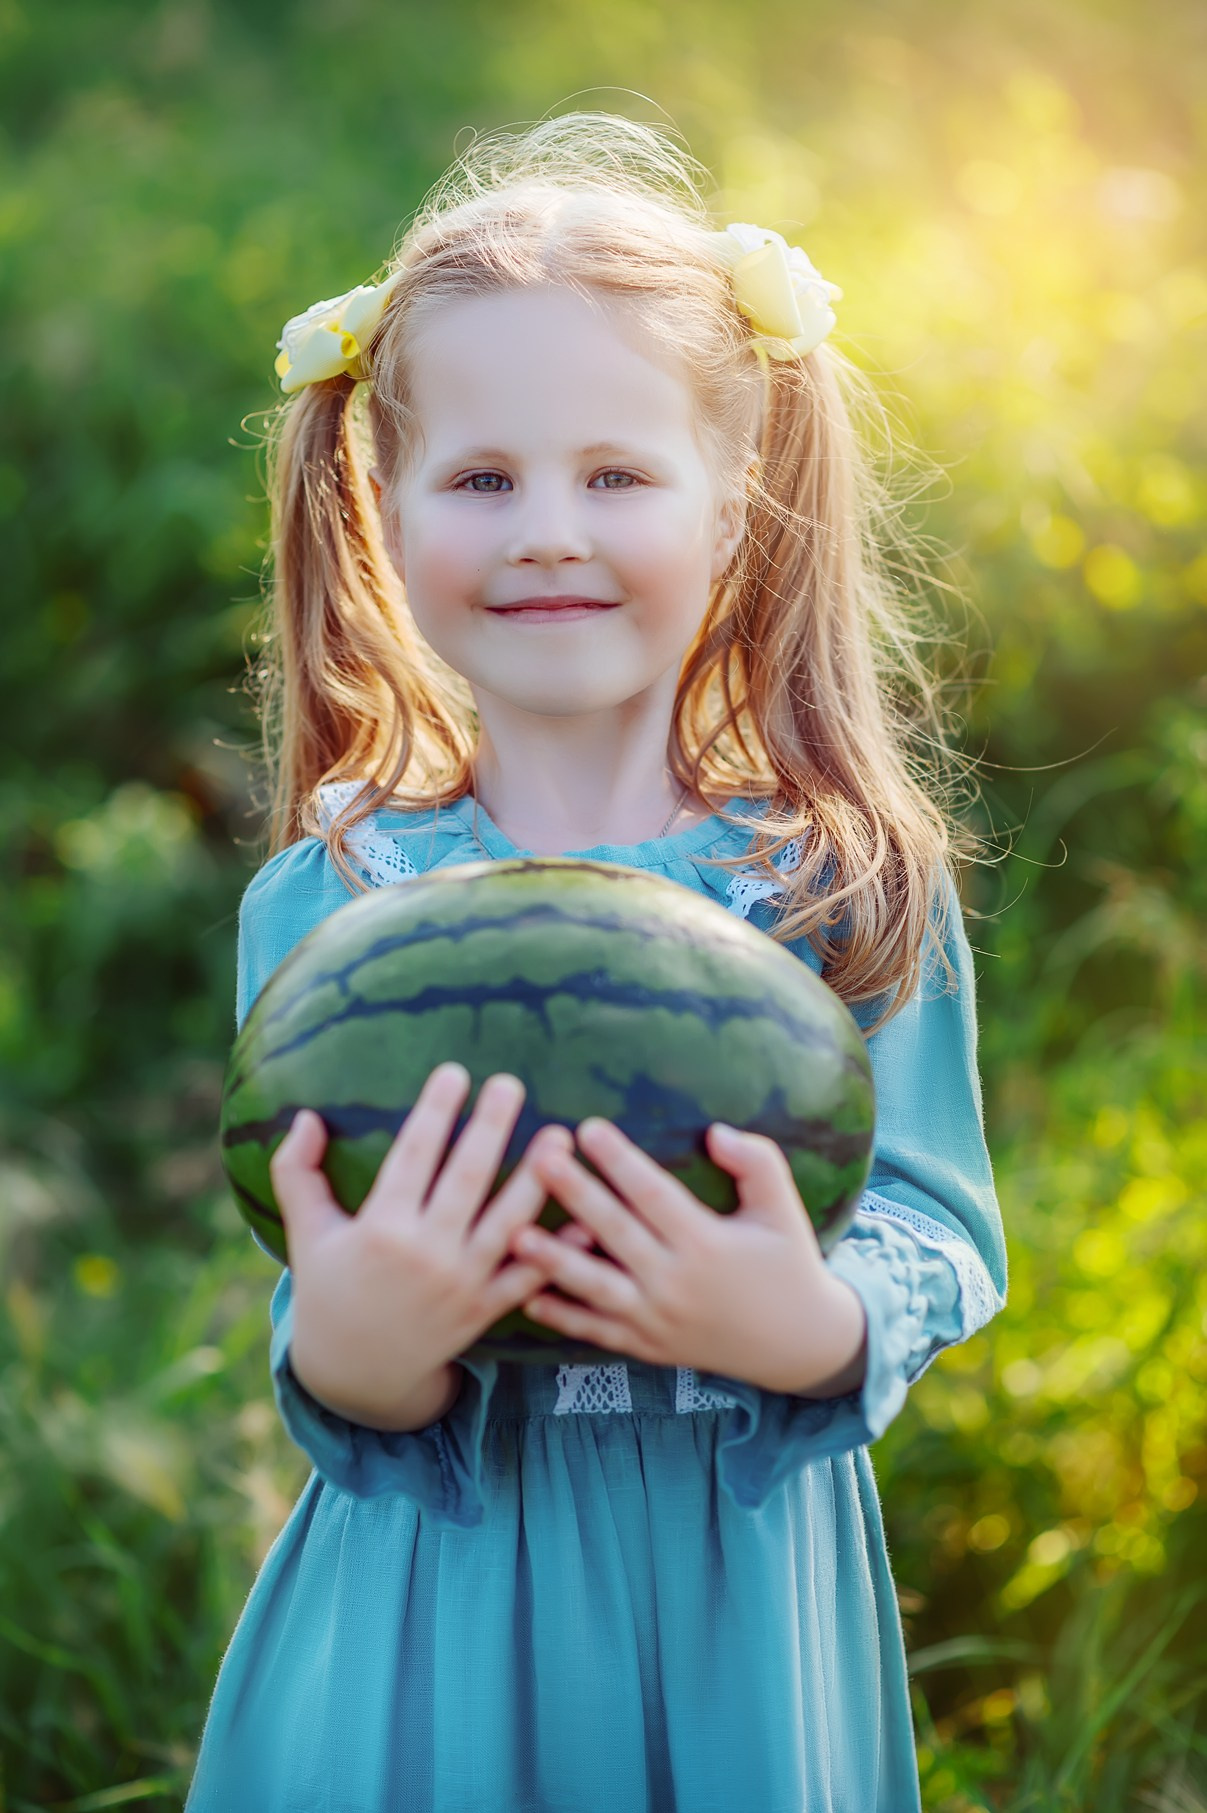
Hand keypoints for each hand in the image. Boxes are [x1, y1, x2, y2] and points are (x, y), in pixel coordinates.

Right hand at [269, 1064, 571, 1419]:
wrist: (356, 1372)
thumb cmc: (330, 1290)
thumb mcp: (306, 1234)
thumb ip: (297, 1174)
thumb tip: (304, 1116)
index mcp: (381, 1229)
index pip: (412, 1158)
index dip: (434, 1113)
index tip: (454, 1073)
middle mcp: (424, 1255)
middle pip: (465, 1181)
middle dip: (490, 1129)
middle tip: (511, 1084)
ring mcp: (460, 1285)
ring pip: (506, 1224)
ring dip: (535, 1180)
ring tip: (559, 1137)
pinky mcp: (485, 1310)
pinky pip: (527, 1277)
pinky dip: (559, 1251)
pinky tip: (584, 1219)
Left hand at [509, 1120, 867, 1395]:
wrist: (799, 1345)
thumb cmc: (789, 1264)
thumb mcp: (784, 1209)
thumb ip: (757, 1163)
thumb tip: (716, 1132)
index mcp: (707, 1244)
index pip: (653, 1194)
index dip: (620, 1160)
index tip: (588, 1128)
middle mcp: (676, 1283)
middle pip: (616, 1233)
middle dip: (576, 1194)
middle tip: (540, 1160)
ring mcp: (658, 1320)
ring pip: (596, 1288)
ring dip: (554, 1261)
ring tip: (516, 1233)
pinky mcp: (648, 1346)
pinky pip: (597, 1331)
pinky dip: (562, 1317)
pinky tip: (528, 1295)